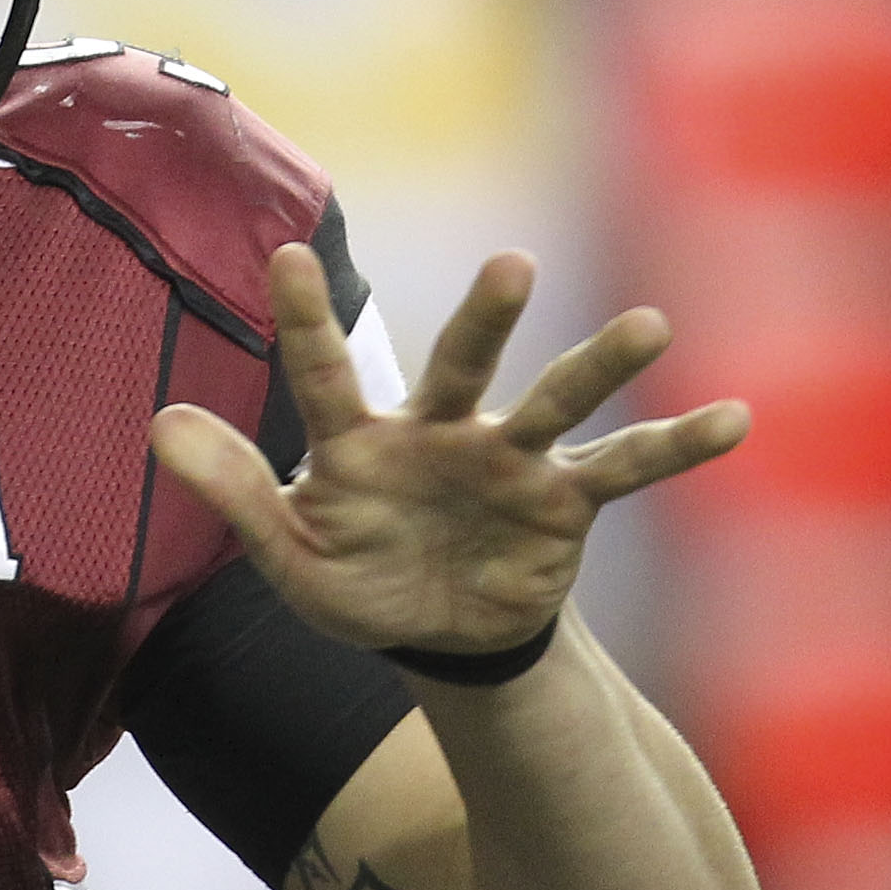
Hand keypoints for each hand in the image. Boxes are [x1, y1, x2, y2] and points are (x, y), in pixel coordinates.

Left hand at [150, 247, 748, 657]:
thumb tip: (158, 423)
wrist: (434, 635)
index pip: (321, 369)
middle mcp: (438, 430)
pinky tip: (732, 421)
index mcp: (357, 438)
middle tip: (511, 266)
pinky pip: (623, 469)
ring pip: (553, 402)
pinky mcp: (561, 501)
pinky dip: (675, 447)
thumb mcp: (287, 553)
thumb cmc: (355, 582)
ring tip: (652, 325)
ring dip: (600, 365)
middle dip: (485, 318)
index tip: (287, 254)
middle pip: (461, 362)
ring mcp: (505, 460)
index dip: (304, 317)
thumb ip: (232, 489)